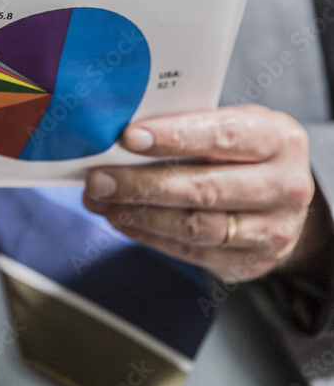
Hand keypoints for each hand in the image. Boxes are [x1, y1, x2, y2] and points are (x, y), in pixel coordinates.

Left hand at [83, 105, 329, 283]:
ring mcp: (272, 231)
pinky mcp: (250, 263)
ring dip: (138, 214)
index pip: (222, 137)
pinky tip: (122, 218)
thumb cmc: (249, 149)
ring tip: (101, 200)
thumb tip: (126, 136)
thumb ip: (192, 125)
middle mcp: (284, 187)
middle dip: (143, 184)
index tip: (129, 137)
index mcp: (278, 139)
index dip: (174, 137)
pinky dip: (149, 235)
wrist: (285, 196)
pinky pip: (190, 251)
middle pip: (204, 189)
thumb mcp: (236, 122)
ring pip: (194, 226)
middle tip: (99, 179)